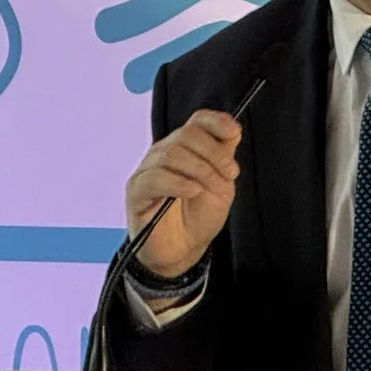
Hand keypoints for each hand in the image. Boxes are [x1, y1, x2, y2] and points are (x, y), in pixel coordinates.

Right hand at [124, 110, 241, 280]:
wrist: (183, 250)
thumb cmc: (199, 216)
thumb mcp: (222, 184)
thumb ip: (224, 157)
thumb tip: (233, 129)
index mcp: (185, 148)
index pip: (196, 121)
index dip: (215, 121)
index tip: (233, 132)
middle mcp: (163, 153)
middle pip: (187, 134)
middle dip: (214, 153)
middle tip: (230, 174)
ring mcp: (147, 171)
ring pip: (171, 154)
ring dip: (200, 170)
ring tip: (211, 188)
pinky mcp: (137, 191)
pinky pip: (155, 178)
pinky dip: (178, 182)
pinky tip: (193, 191)